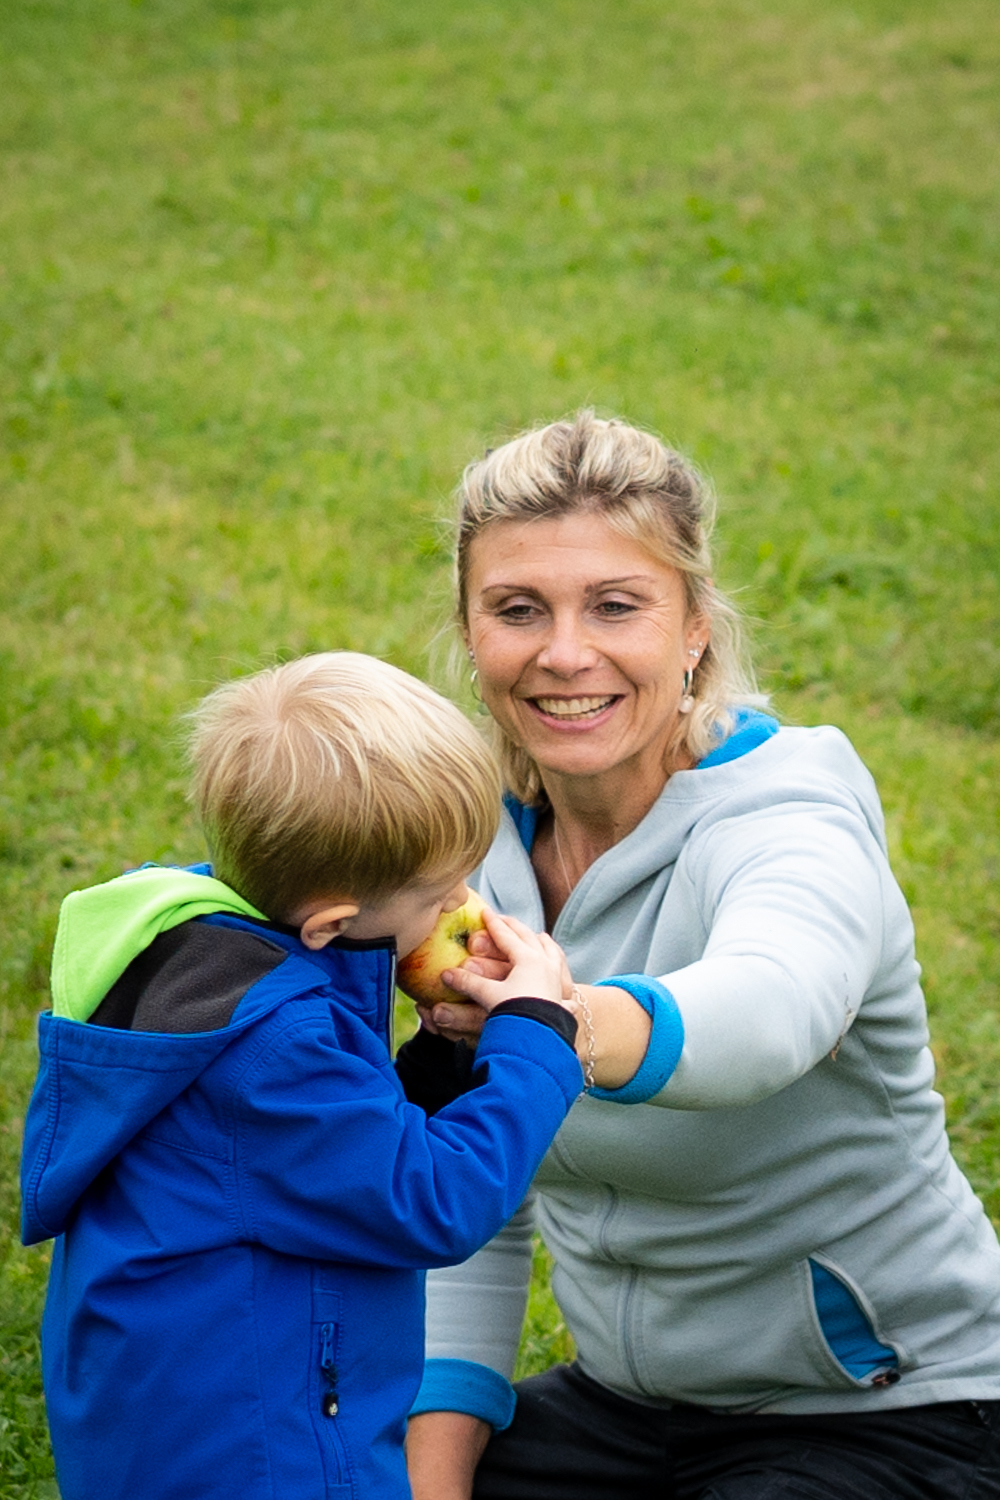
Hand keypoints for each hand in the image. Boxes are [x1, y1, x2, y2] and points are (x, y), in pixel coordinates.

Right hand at [429, 909, 572, 1033]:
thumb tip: (446, 974)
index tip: (485, 912)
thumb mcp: (489, 996)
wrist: (542, 1040)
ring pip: (550, 949)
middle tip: (504, 920)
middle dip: (515, 927)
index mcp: (527, 959)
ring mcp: (556, 976)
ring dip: (539, 940)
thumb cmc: (517, 1014)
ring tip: (536, 936)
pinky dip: (555, 958)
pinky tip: (554, 963)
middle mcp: (545, 963)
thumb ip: (468, 983)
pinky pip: (561, 967)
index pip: (506, 936)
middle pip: (528, 937)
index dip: (494, 924)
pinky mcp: (563, 991)